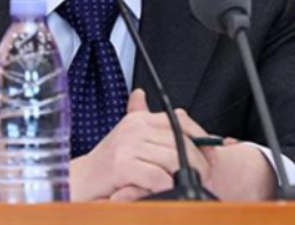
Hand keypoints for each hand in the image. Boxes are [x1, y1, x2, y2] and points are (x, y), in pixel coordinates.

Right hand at [69, 89, 215, 201]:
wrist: (80, 181)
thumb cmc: (109, 165)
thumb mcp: (130, 139)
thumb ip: (149, 125)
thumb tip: (162, 105)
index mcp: (138, 118)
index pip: (179, 120)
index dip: (201, 136)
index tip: (214, 152)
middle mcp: (134, 127)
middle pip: (180, 141)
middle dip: (199, 161)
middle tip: (206, 176)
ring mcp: (127, 145)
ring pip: (172, 158)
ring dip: (187, 176)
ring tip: (191, 185)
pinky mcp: (122, 165)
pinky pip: (157, 176)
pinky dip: (168, 186)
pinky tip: (168, 191)